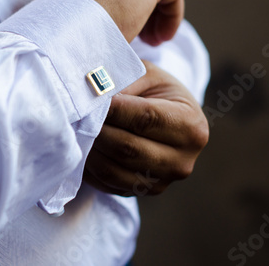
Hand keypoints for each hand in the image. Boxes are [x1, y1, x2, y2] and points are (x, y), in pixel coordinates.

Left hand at [84, 60, 208, 195]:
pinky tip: (82, 148)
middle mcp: (182, 161)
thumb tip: (93, 95)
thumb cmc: (156, 91)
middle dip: (96, 130)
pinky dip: (88, 167)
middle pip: (127, 148)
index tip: (90, 99)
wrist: (168, 119)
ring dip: (88, 150)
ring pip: (112, 170)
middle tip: (77, 115)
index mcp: (191, 126)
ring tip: (76, 130)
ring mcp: (162, 182)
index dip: (113, 110)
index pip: (144, 119)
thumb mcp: (147, 75)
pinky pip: (105, 183)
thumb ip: (124, 81)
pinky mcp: (141, 192)